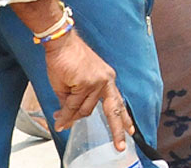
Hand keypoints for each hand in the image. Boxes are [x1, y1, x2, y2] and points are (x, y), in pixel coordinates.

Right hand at [42, 32, 132, 149]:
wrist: (61, 43)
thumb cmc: (67, 60)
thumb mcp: (75, 85)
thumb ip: (76, 102)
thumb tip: (68, 120)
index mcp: (107, 79)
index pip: (117, 101)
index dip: (123, 117)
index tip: (130, 130)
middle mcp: (106, 81)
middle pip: (114, 109)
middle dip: (118, 130)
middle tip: (120, 146)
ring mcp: (97, 81)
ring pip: (85, 109)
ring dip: (71, 116)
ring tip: (61, 118)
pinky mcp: (86, 82)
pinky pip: (74, 105)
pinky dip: (66, 114)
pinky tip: (59, 118)